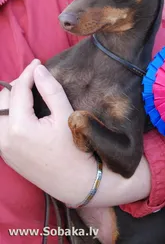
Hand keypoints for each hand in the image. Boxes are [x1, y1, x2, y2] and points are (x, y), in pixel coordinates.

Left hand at [0, 60, 150, 206]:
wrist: (76, 182)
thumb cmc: (75, 149)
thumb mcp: (65, 115)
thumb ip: (51, 89)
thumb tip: (38, 69)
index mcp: (19, 127)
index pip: (18, 90)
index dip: (28, 73)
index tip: (38, 62)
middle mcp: (4, 138)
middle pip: (2, 100)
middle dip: (17, 84)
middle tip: (35, 78)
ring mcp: (3, 149)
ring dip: (10, 99)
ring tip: (29, 91)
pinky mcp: (6, 155)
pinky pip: (0, 127)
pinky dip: (9, 113)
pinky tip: (24, 110)